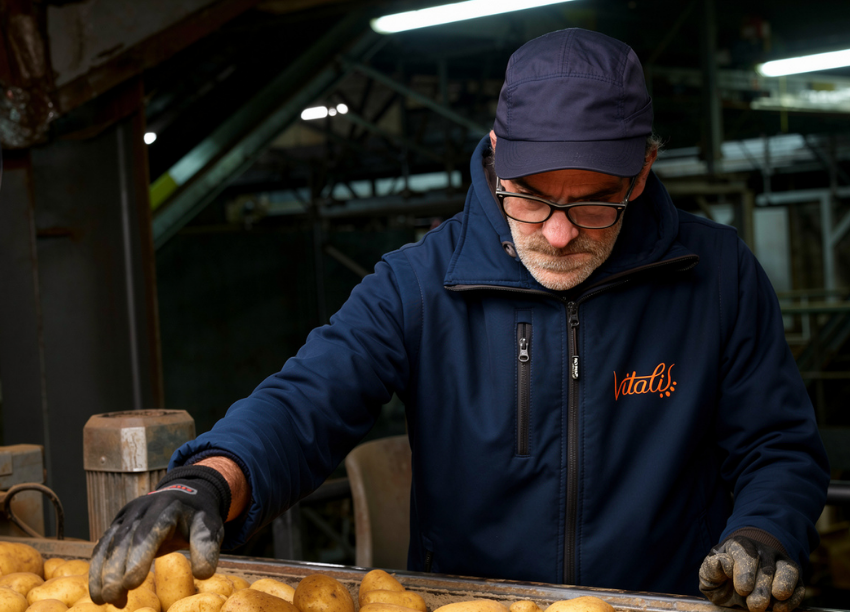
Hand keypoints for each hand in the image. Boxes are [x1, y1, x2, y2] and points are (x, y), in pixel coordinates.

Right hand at [89, 466, 230, 605]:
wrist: (185, 495)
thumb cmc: (197, 517)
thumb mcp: (208, 527)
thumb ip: (206, 547)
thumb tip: (203, 574)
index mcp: (167, 507)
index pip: (151, 531)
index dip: (139, 557)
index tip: (132, 584)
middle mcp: (143, 508)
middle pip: (125, 539)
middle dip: (116, 570)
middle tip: (114, 596)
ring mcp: (127, 515)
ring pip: (109, 544)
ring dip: (103, 573)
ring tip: (103, 600)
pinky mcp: (117, 525)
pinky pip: (102, 547)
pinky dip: (97, 570)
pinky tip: (98, 594)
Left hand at [699, 535, 804, 611]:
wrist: (738, 582)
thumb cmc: (722, 578)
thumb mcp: (710, 575)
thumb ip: (711, 569)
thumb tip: (723, 562)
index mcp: (738, 546)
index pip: (745, 553)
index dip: (745, 572)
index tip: (742, 590)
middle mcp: (761, 550)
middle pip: (767, 566)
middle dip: (762, 589)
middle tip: (754, 606)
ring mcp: (779, 561)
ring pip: (788, 570)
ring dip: (782, 589)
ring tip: (772, 607)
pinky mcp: (793, 576)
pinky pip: (799, 585)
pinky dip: (793, 599)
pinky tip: (780, 608)